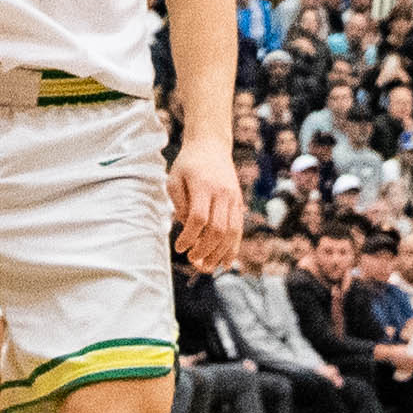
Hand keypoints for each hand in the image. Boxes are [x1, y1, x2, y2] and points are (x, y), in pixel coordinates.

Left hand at [172, 140, 243, 270]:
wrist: (211, 145)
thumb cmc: (188, 164)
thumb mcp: (174, 178)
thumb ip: (179, 203)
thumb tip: (187, 227)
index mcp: (203, 186)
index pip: (199, 218)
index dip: (189, 236)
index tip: (179, 247)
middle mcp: (222, 193)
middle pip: (217, 228)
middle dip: (204, 249)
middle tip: (192, 260)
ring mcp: (233, 198)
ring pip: (231, 232)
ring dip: (219, 253)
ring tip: (207, 267)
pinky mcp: (238, 202)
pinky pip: (238, 229)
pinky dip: (233, 248)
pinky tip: (226, 263)